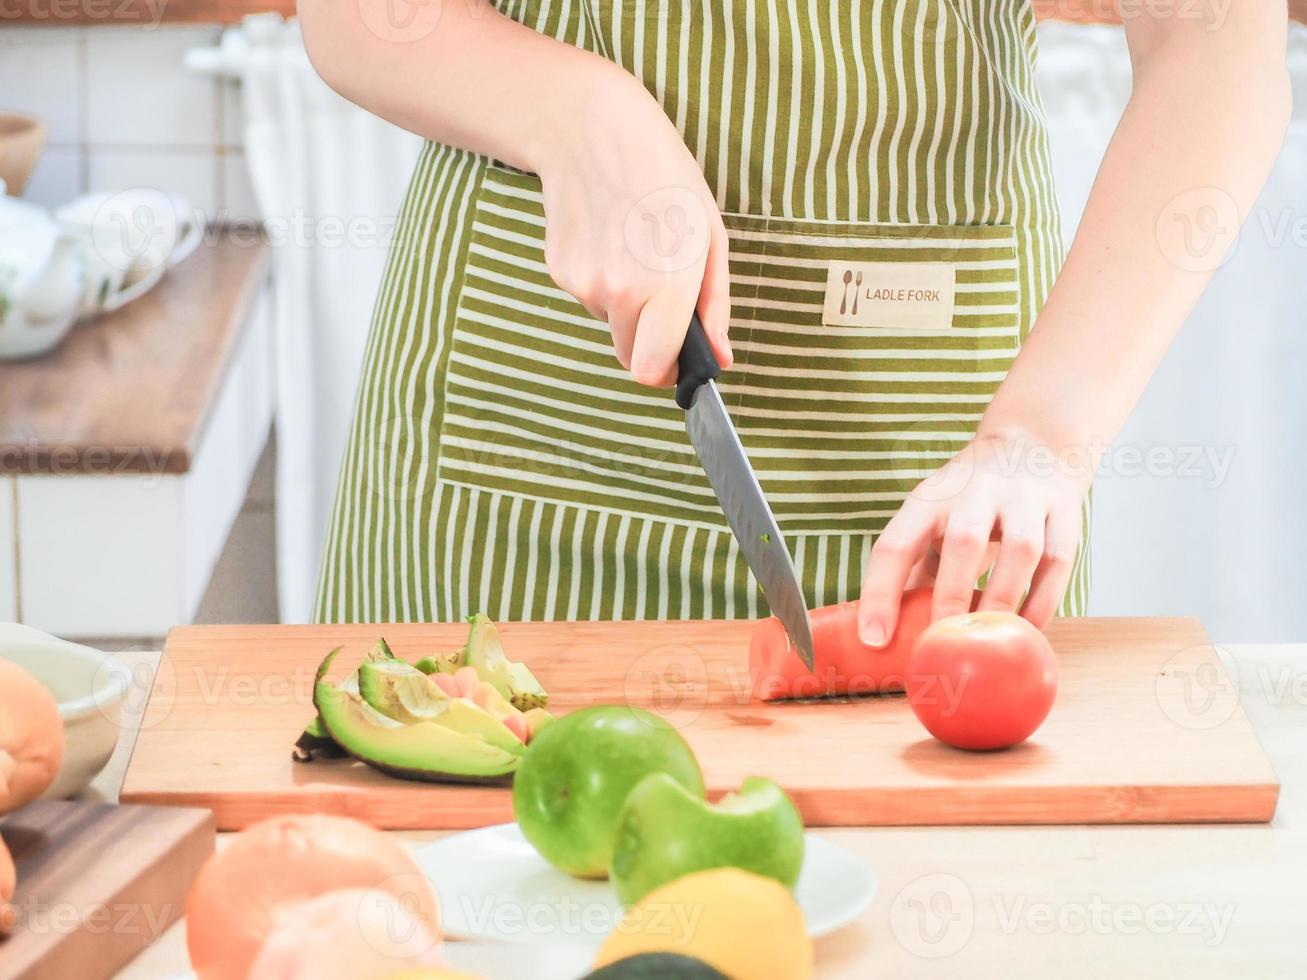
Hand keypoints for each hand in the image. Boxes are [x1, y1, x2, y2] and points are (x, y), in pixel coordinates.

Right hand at [530, 65, 731, 384]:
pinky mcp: (559, 272)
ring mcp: (584, 284)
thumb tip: (721, 358)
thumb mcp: (710, 235)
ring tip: (632, 248)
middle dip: (648, 336)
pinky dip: (600, 280)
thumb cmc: (664, 178)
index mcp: (668, 285)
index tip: (676, 353)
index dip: (667, 370)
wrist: (591, 129)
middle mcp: (620, 292)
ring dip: (623, 304)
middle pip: (631, 357)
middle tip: (658, 284)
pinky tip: (608, 237)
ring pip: (610, 325)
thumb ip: (715, 306)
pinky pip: (587, 299)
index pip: (653, 371)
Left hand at [858, 427, 1089, 642]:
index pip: (896, 543)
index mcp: (930, 497)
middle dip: (951, 597)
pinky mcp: (1064, 512)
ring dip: (1002, 600)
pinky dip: (1042, 601)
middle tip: (941, 643)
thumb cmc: (968, 496)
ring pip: (1020, 550)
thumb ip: (916, 566)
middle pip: (963, 542)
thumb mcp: (932, 515)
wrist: (1033, 443)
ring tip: (988, 642)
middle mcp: (976, 492)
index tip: (873, 639)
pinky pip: (1057, 561)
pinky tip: (1027, 631)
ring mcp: (1025, 499)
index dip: (880, 593)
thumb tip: (888, 629)